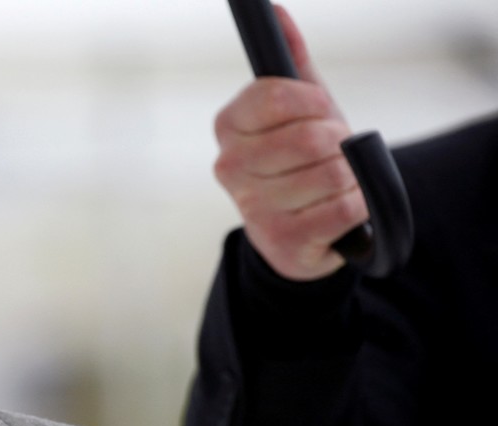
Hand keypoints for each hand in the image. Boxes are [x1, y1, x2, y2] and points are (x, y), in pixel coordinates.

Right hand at [213, 4, 367, 280]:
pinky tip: (340, 209)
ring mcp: (253, 207)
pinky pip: (346, 208)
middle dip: (339, 142)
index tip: (320, 111)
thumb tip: (276, 10)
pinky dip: (358, 206)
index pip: (276, 95)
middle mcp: (230, 166)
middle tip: (332, 153)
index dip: (313, 102)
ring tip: (337, 184)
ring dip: (351, 177)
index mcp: (229, 126)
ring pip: (333, 173)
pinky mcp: (283, 241)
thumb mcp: (298, 109)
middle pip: (311, 137)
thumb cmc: (301, 161)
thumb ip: (290, 60)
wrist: (302, 233)